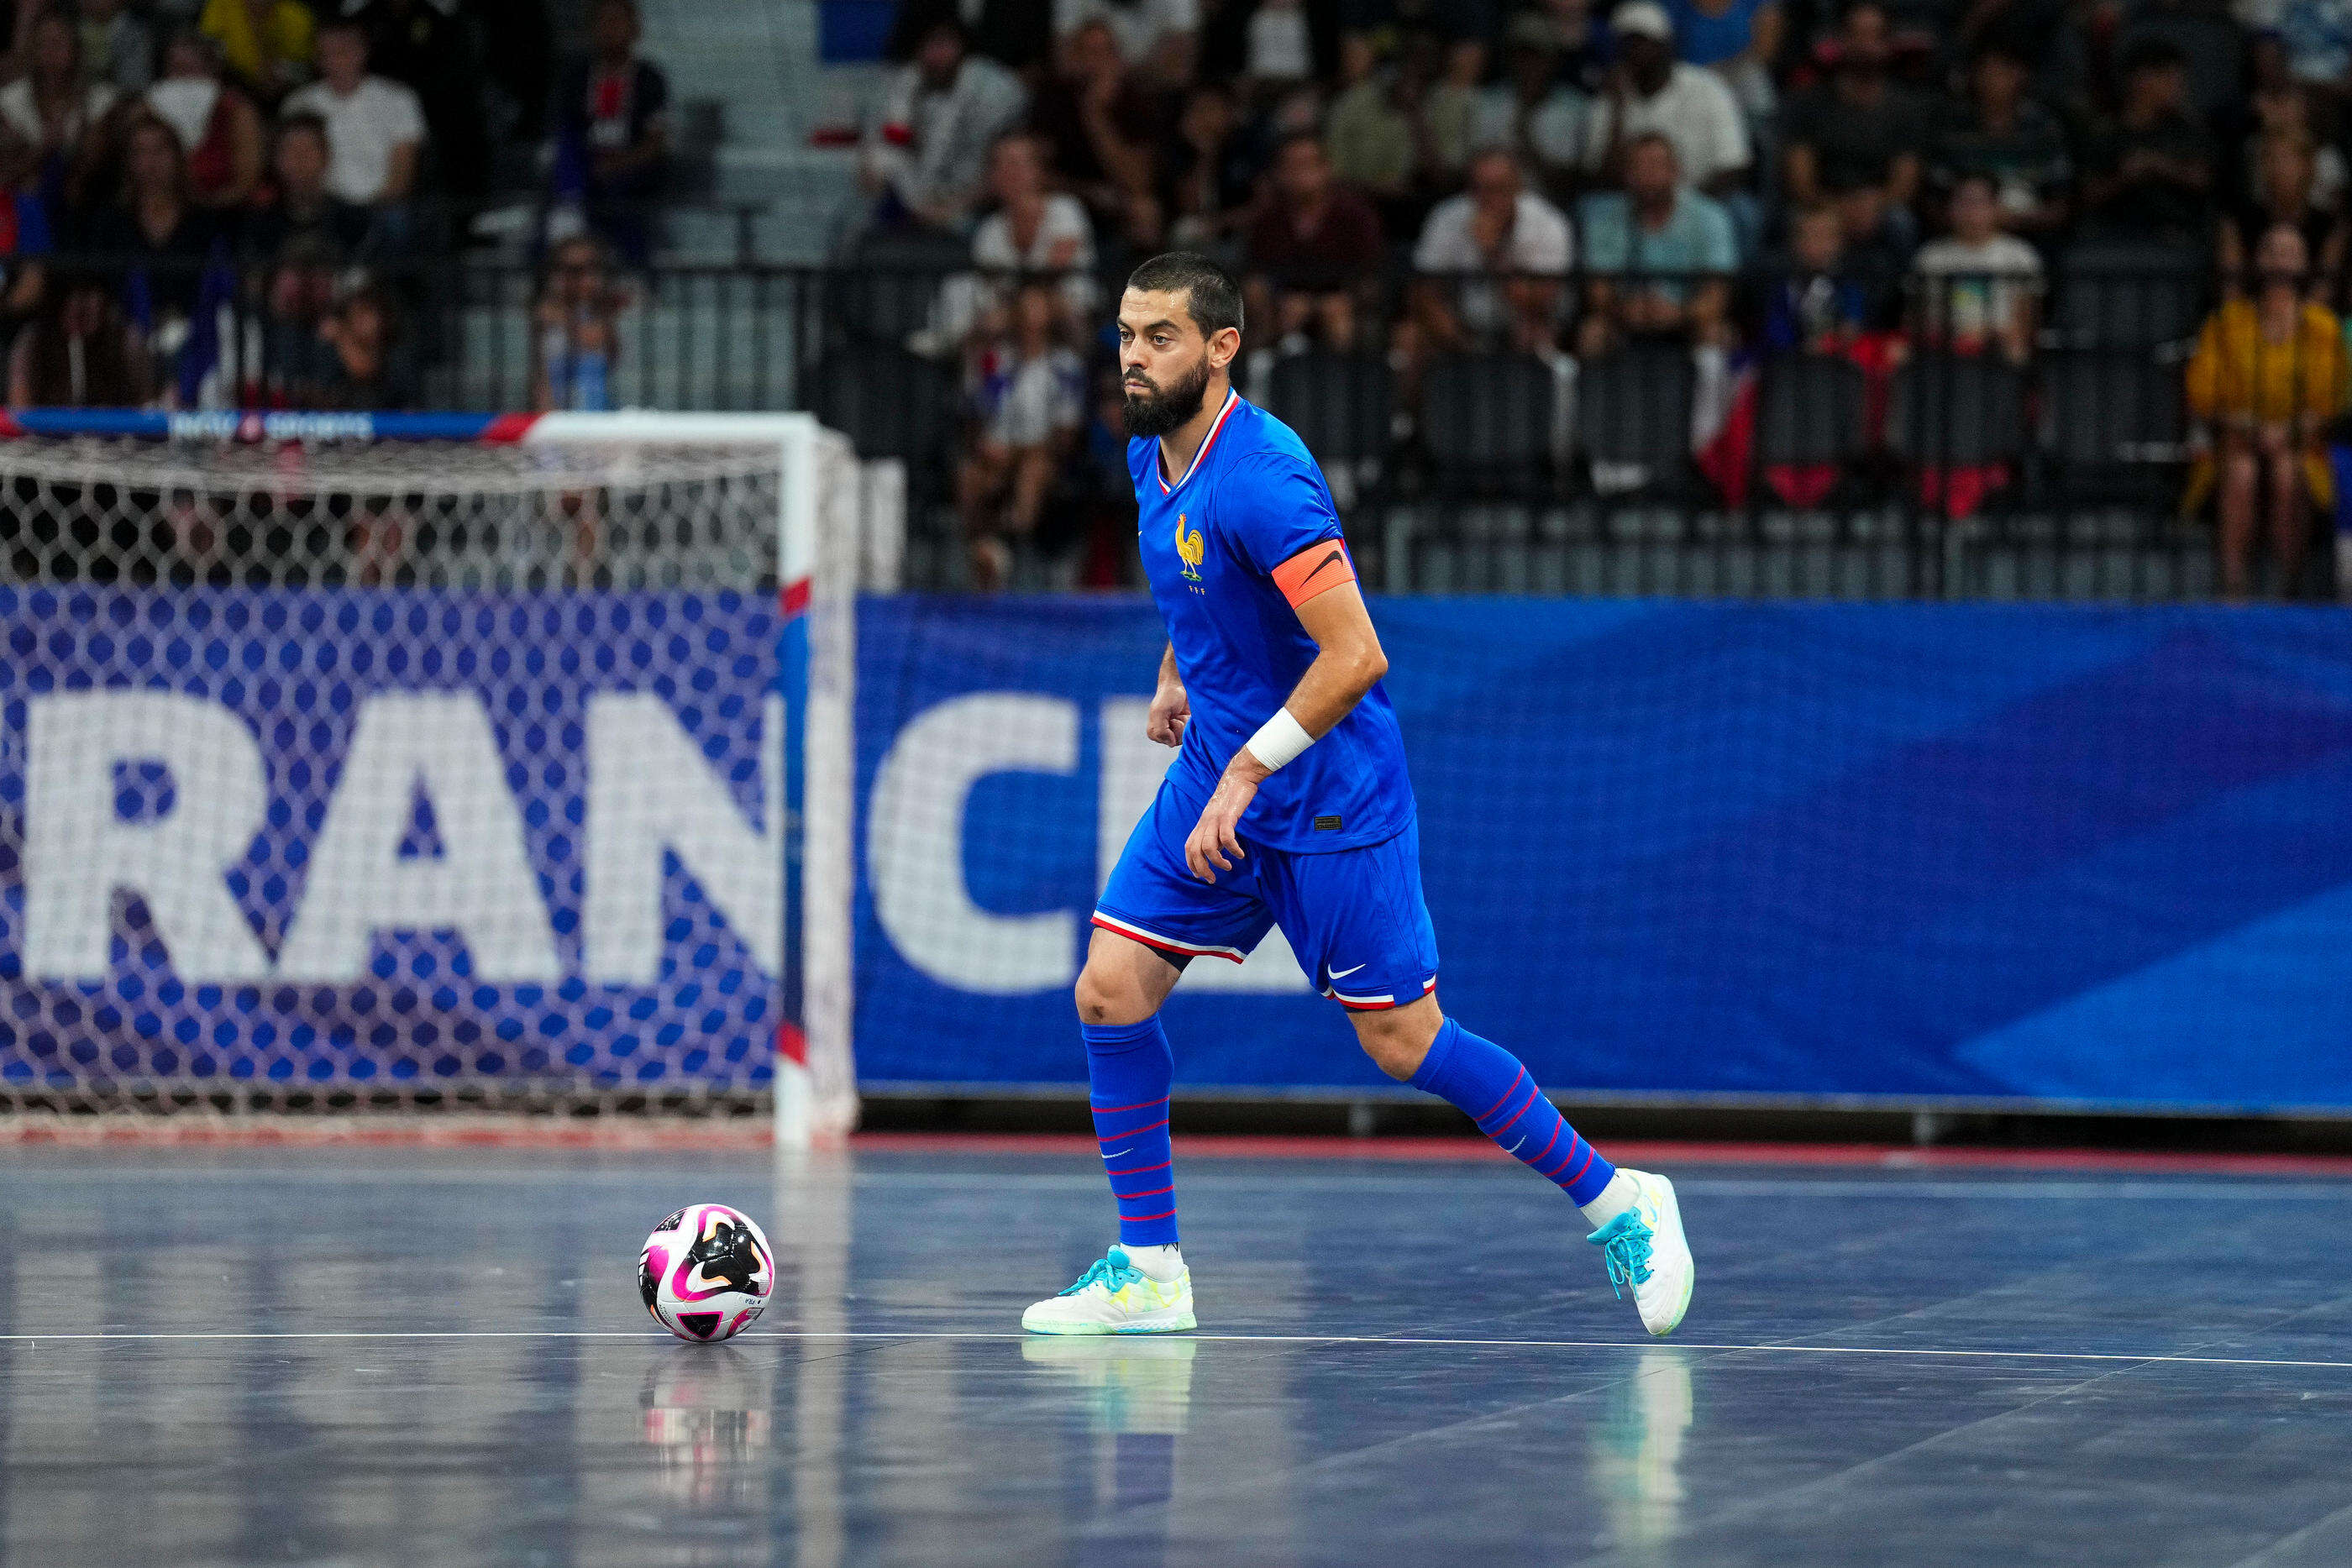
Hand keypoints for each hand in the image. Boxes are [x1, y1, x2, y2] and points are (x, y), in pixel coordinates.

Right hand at [1146, 680, 1189, 745]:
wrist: (1181, 685)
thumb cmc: (1168, 696)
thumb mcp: (1160, 712)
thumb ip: (1160, 730)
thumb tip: (1171, 744)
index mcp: (1154, 732)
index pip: (1166, 741)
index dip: (1170, 731)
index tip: (1169, 719)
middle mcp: (1165, 733)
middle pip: (1177, 741)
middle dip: (1179, 727)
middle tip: (1175, 715)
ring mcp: (1176, 730)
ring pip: (1185, 737)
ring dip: (1185, 724)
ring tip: (1180, 714)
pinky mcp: (1186, 727)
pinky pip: (1191, 732)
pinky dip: (1190, 722)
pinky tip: (1186, 714)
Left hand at [1185, 754, 1269, 881]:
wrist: (1239, 776)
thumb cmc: (1232, 798)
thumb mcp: (1220, 817)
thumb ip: (1216, 833)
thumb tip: (1218, 851)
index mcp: (1202, 823)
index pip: (1189, 846)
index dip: (1191, 863)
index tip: (1200, 875)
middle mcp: (1205, 822)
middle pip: (1194, 850)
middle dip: (1201, 868)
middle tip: (1212, 879)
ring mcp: (1215, 819)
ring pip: (1208, 847)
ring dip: (1217, 862)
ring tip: (1228, 867)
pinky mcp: (1228, 816)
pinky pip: (1226, 838)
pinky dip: (1232, 849)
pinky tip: (1239, 854)